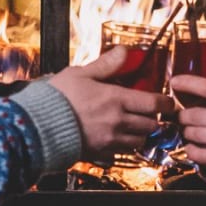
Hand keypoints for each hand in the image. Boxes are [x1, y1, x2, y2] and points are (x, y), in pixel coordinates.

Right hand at [48, 48, 165, 160]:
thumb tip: (123, 51)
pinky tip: (117, 140)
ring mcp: (110, 140)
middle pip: (150, 125)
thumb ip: (106, 65)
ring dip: (140, 134)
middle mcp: (118, 122)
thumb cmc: (58, 98)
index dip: (165, 103)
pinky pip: (122, 154)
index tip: (168, 103)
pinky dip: (124, 147)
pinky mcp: (100, 154)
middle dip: (153, 119)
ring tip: (134, 127)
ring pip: (139, 141)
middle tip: (148, 114)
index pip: (153, 103)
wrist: (37, 126)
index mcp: (116, 100)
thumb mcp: (81, 74)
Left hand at [172, 73, 205, 177]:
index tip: (175, 81)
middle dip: (182, 114)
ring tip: (188, 132)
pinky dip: (192, 151)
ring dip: (187, 133)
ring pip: (193, 134)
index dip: (187, 82)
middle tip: (182, 115)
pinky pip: (201, 155)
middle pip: (192, 114)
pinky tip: (193, 149)